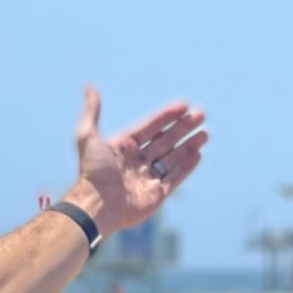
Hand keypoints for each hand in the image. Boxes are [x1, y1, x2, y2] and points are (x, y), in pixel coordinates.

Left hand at [64, 87, 207, 238]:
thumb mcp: (88, 136)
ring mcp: (148, 177)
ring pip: (174, 157)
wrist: (98, 205)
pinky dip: (187, 166)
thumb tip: (89, 87)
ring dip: (189, 145)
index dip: (167, 116)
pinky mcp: (157, 194)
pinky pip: (175, 177)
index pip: (151, 127)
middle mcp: (138, 160)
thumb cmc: (93, 171)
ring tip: (205, 133)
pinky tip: (198, 154)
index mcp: (125, 146)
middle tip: (201, 115)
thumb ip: (92, 112)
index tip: (184, 105)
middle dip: (183, 127)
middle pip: (166, 140)